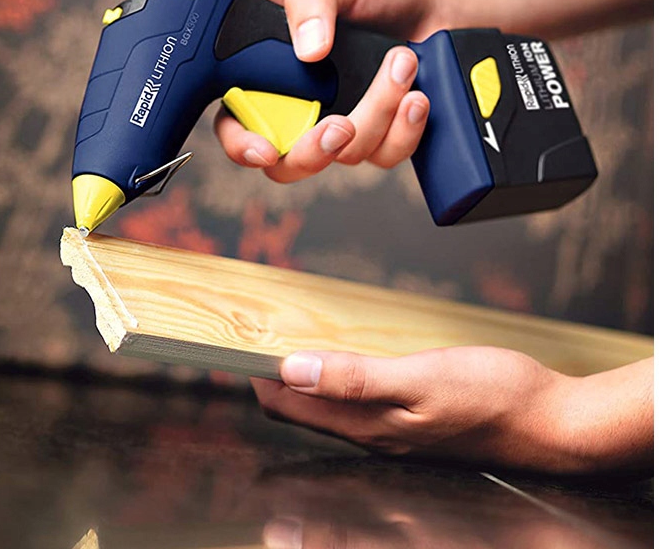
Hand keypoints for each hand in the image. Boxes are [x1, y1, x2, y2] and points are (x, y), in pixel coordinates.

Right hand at [216, 0, 441, 181]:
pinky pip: (388, 154)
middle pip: (288, 164)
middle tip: (341, 126)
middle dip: (313, 153)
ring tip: (402, 61)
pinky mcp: (387, 135)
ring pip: (348, 154)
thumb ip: (311, 5)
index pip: (237, 123)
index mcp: (274, 76)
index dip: (242, 145)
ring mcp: (346, 128)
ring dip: (378, 111)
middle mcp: (305, 110)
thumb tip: (307, 50)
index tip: (265, 149)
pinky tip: (417, 95)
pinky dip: (405, 128)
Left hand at [251, 346, 589, 472]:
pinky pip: (357, 403)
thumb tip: (293, 370)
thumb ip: (355, 378)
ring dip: (299, 384)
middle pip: (304, 410)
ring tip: (277, 356)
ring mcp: (394, 429)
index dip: (258, 380)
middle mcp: (374, 432)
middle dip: (270, 383)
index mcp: (368, 425)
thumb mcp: (420, 381)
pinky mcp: (413, 420)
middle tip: (243, 351)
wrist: (553, 422)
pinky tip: (338, 368)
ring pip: (329, 408)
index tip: (230, 353)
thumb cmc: (494, 400)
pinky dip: (333, 384)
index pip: (291, 407)